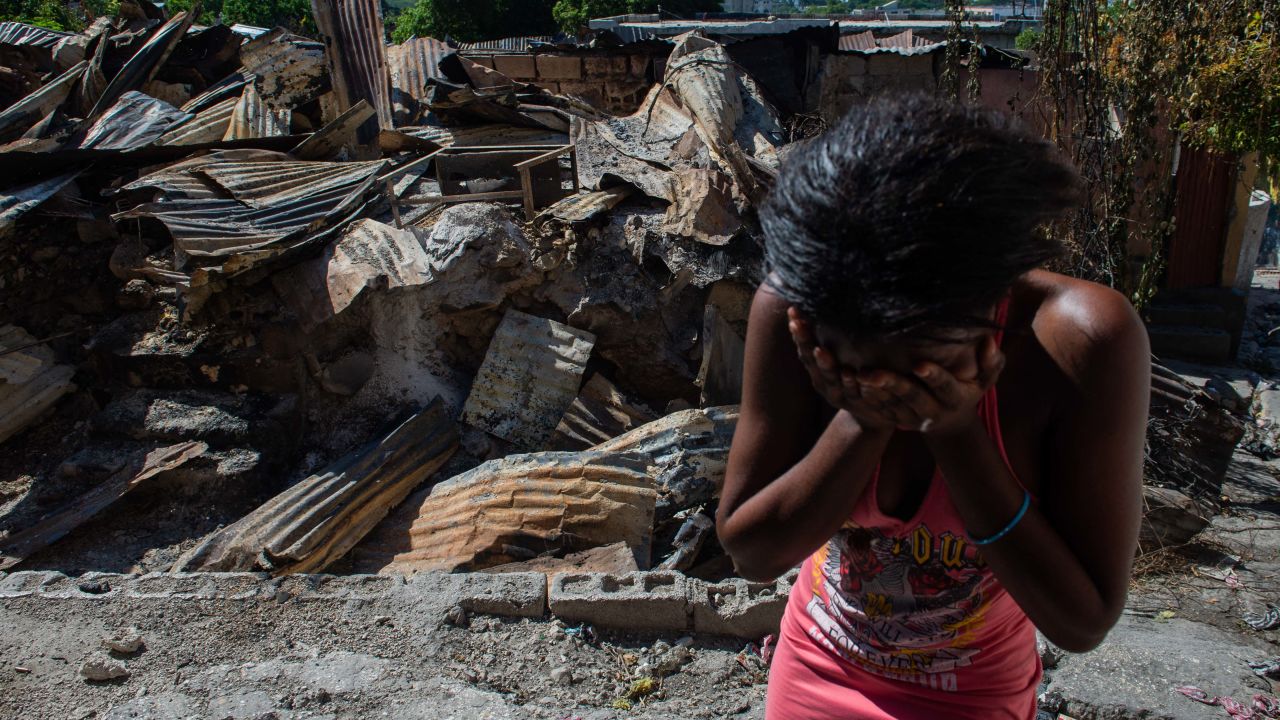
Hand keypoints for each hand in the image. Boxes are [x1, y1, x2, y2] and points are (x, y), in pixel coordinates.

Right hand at [787, 308, 897, 430]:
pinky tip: (848, 373)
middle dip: (804, 341)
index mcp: (817, 368)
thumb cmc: (857, 379)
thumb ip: (835, 339)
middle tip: (796, 323)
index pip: (804, 346)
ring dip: (824, 364)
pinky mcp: (856, 404)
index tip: (792, 310)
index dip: (798, 331)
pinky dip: (849, 383)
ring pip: (829, 377)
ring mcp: (838, 394)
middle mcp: (822, 381)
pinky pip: (852, 392)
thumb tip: (828, 305)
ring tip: (819, 350)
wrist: (876, 413)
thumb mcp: (843, 360)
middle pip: (810, 360)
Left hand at [862, 334, 1005, 435]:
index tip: (919, 364)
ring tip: (858, 376)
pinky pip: (881, 411)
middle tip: (872, 373)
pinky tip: (854, 385)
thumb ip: (993, 363)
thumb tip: (989, 342)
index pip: (945, 386)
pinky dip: (868, 399)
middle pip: (912, 397)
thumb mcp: (986, 380)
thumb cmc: (969, 390)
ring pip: (893, 405)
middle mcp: (934, 410)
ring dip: (874, 392)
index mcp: (956, 398)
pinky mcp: (899, 420)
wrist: (951, 424)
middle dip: (893, 384)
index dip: (933, 376)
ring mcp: (914, 418)